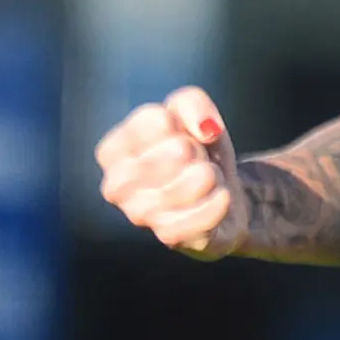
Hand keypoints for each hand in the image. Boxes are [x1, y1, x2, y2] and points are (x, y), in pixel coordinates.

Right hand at [96, 87, 246, 258]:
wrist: (226, 195)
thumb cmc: (199, 151)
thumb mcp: (194, 113)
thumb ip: (191, 103)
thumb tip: (204, 130)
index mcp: (113, 151)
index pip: (156, 120)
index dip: (183, 123)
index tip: (184, 134)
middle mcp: (116, 186)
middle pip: (178, 151)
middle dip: (199, 151)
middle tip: (197, 160)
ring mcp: (140, 215)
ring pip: (195, 181)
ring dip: (213, 176)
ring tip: (207, 180)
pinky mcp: (170, 237)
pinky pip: (203, 214)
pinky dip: (220, 202)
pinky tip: (218, 199)